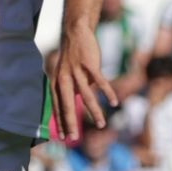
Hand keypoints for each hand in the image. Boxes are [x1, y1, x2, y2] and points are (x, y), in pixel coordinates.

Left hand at [50, 22, 116, 142]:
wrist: (75, 32)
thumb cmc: (72, 57)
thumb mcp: (66, 74)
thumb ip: (73, 89)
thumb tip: (82, 101)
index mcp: (56, 82)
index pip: (58, 106)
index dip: (60, 122)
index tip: (63, 138)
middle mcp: (64, 78)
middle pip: (68, 104)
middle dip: (70, 123)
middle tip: (73, 138)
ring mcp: (77, 72)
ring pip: (87, 96)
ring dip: (95, 112)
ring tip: (102, 125)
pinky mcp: (89, 65)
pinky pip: (101, 82)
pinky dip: (108, 92)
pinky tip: (114, 102)